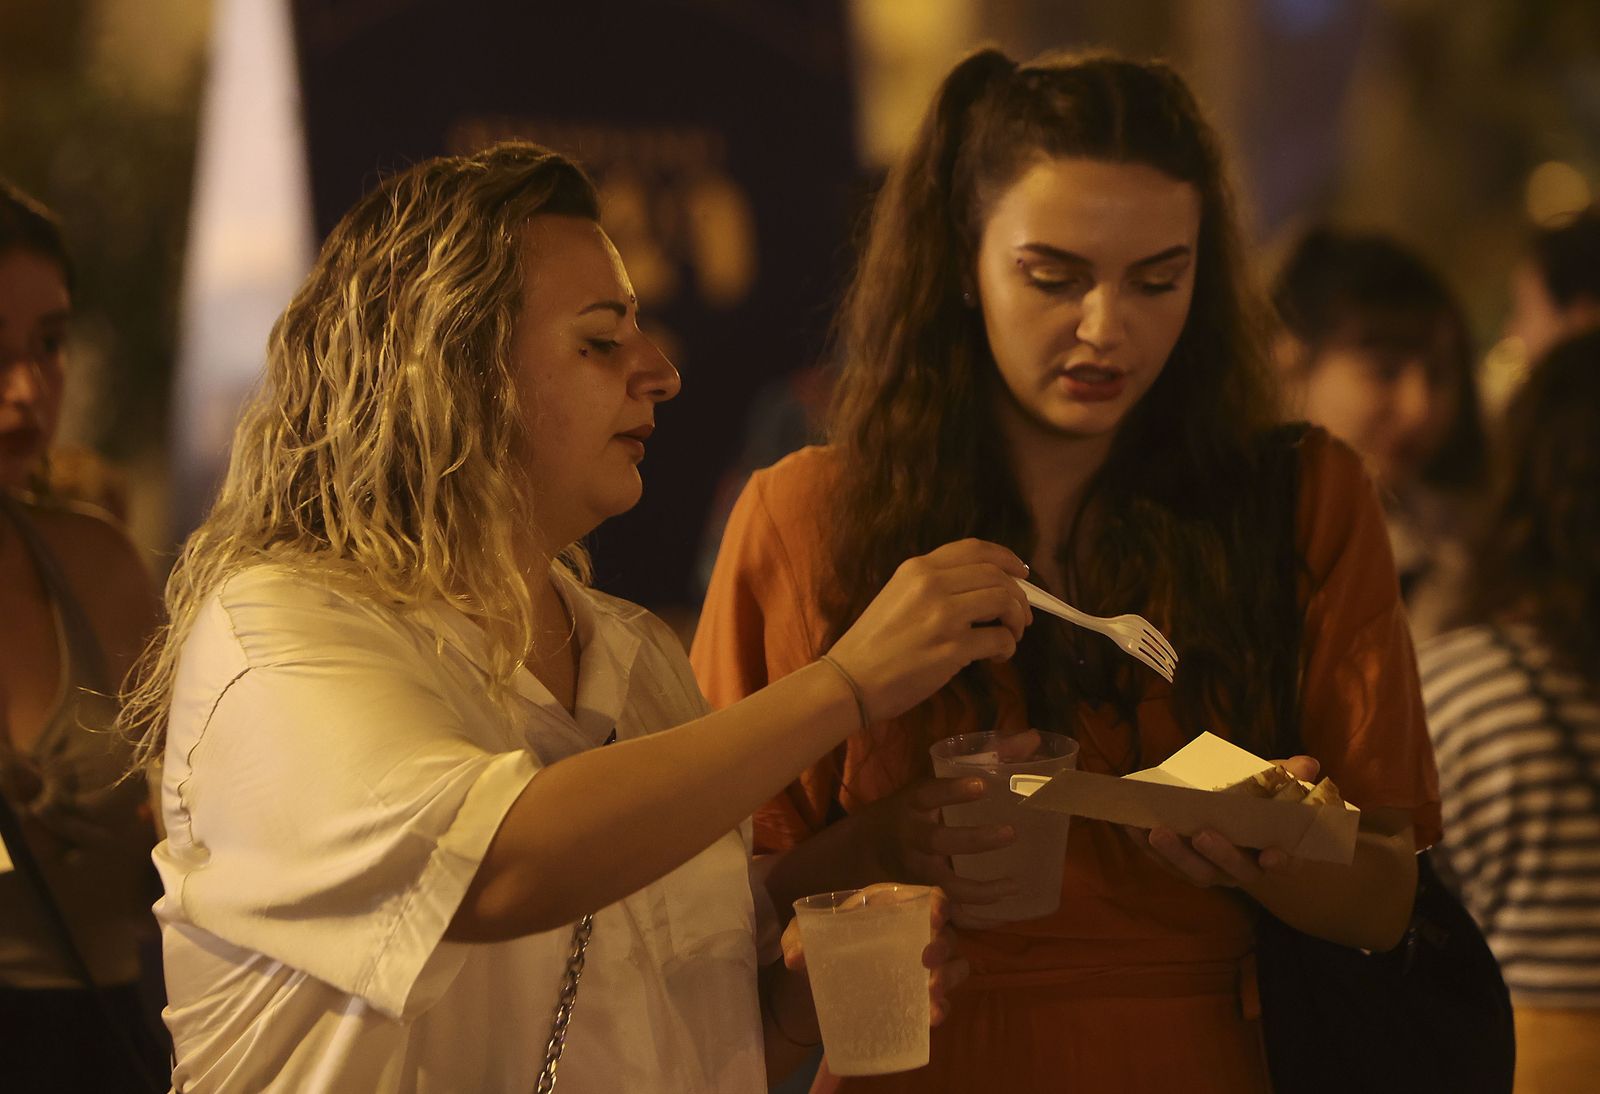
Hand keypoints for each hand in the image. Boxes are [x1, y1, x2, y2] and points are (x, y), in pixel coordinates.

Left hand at [782, 885, 969, 1025]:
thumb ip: (798, 939)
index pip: (928, 897)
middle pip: (946, 933)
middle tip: (927, 962)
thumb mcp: (804, 936)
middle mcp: (912, 932)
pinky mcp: (917, 994)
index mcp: (890, 906)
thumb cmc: (819, 943)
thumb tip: (794, 957)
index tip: (937, 916)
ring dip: (949, 978)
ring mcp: (919, 965)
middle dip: (943, 946)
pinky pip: (942, 999)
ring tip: (933, 995)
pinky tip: (932, 1018)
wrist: (815, 982)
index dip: (939, 903)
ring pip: (954, 965)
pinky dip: (941, 1008)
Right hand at [826, 539, 1030, 724]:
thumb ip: (932, 586)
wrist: (850, 680)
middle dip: (1018, 595)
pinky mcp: (952, 648)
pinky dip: (1007, 648)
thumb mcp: (897, 596)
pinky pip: (999, 639)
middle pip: (996, 575)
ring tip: (1011, 636)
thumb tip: (979, 590)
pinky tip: (997, 657)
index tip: (1021, 573)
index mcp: (918, 568)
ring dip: (1016, 620)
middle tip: (1021, 617)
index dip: (1006, 558)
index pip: (975, 549)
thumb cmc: (872, 644)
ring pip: (1004, 601)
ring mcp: (943, 615)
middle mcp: (933, 584)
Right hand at [856, 774, 1021, 905]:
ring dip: (979, 889)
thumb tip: (1032, 739)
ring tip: (1013, 885)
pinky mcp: (923, 894)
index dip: (952, 791)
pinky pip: (950, 910)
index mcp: (912, 804)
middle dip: (975, 840)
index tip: (981, 784)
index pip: (928, 794)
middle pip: (939, 841)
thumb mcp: (934, 782)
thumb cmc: (910, 809)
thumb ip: (984, 761)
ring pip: (945, 884)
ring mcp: (916, 870)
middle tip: (1010, 833)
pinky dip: (976, 915)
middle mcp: (912, 838)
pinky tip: (1005, 913)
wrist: (865, 850)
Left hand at [1130, 755, 1319, 887]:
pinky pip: (1165, 861)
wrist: (1240, 823)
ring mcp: (1214, 871)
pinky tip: (1130, 826)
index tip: (1273, 856)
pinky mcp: (1184, 866)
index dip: (1281, 862)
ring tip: (1155, 831)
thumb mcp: (1281, 787)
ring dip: (1174, 854)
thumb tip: (1306, 764)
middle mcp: (1246, 869)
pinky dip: (1146, 847)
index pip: (1285, 864)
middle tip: (1201, 834)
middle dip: (1217, 854)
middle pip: (1233, 870)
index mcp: (1278, 852)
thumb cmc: (1264, 804)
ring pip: (1195, 871)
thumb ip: (1292, 777)